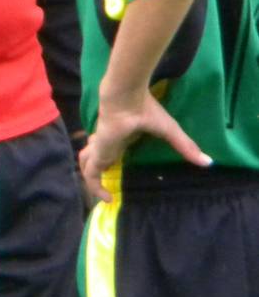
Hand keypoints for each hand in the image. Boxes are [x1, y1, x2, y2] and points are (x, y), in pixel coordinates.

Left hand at [78, 88, 210, 201]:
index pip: (111, 148)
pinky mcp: (97, 153)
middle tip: (108, 188)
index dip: (111, 158)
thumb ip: (186, 147)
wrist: (125, 98)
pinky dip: (95, 187)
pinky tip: (107, 198)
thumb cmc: (146, 110)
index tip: (117, 170)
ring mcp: (100, 148)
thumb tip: (209, 162)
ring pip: (88, 165)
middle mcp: (108, 142)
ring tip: (105, 196)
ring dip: (94, 180)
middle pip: (96, 157)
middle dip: (98, 170)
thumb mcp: (170, 131)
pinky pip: (90, 174)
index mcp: (121, 135)